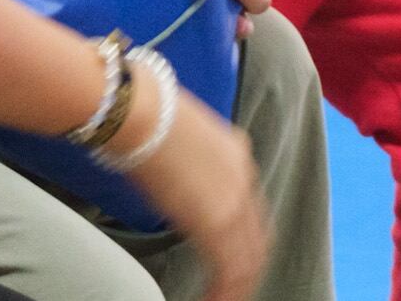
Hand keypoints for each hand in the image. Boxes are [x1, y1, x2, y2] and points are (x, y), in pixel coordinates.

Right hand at [118, 99, 268, 300]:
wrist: (143, 116)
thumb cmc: (145, 120)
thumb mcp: (177, 140)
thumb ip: (184, 164)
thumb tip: (168, 177)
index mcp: (236, 155)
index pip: (249, 207)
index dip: (243, 237)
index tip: (231, 257)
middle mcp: (243, 179)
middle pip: (257, 237)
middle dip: (247, 268)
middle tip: (233, 290)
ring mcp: (234, 202)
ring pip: (250, 257)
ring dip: (238, 284)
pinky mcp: (217, 224)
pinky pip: (231, 269)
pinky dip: (226, 291)